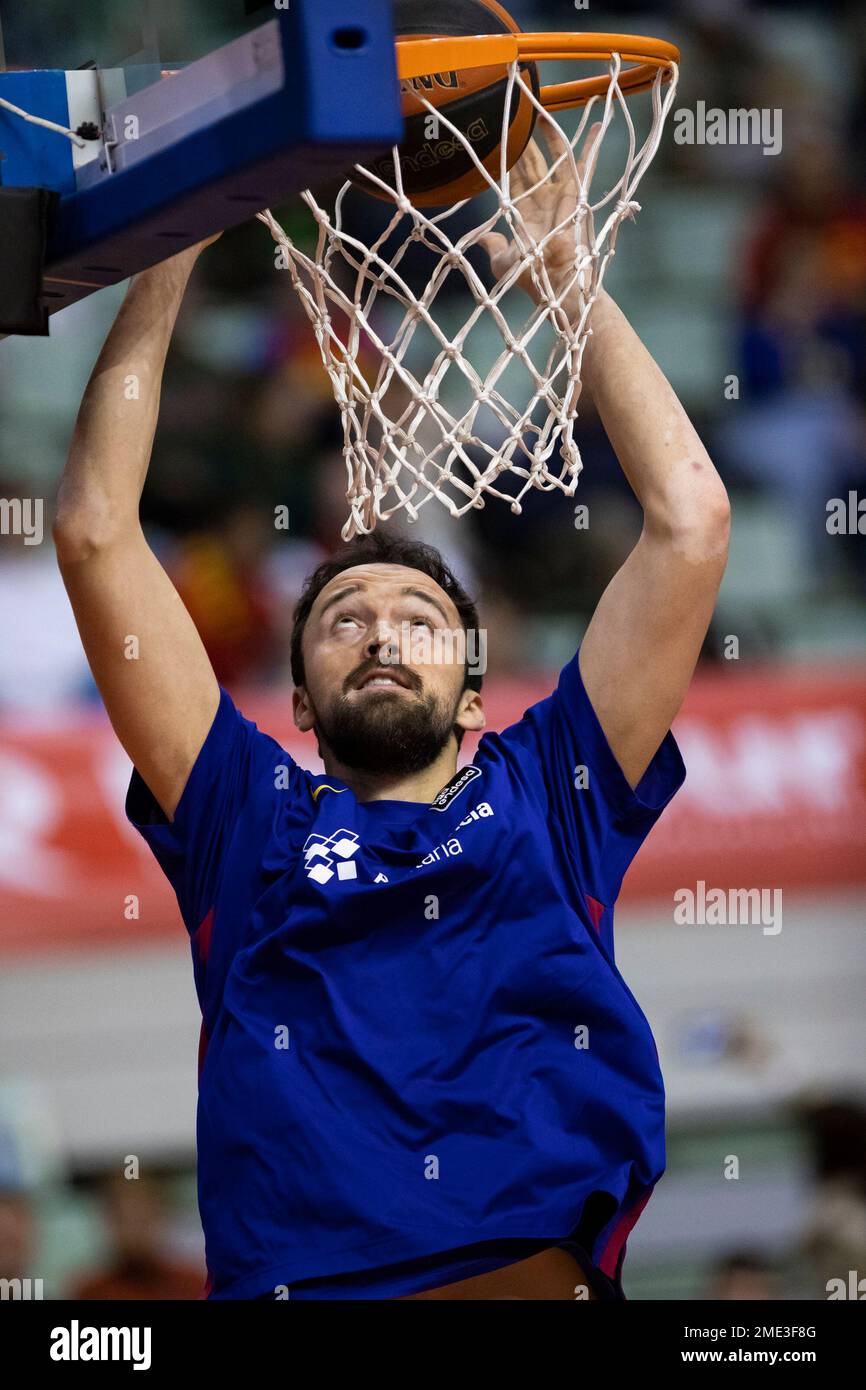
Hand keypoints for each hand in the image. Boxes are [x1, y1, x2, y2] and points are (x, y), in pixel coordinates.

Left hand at [479, 122, 602, 310]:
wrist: (554, 284)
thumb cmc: (529, 278)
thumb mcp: (503, 263)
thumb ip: (494, 246)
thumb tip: (481, 238)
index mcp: (523, 212)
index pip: (512, 178)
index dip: (505, 160)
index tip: (497, 139)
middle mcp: (542, 199)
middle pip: (531, 162)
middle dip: (524, 141)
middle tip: (516, 115)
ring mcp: (560, 195)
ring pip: (554, 158)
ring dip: (549, 135)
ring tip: (540, 111)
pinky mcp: (577, 195)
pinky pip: (585, 166)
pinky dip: (591, 146)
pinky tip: (597, 125)